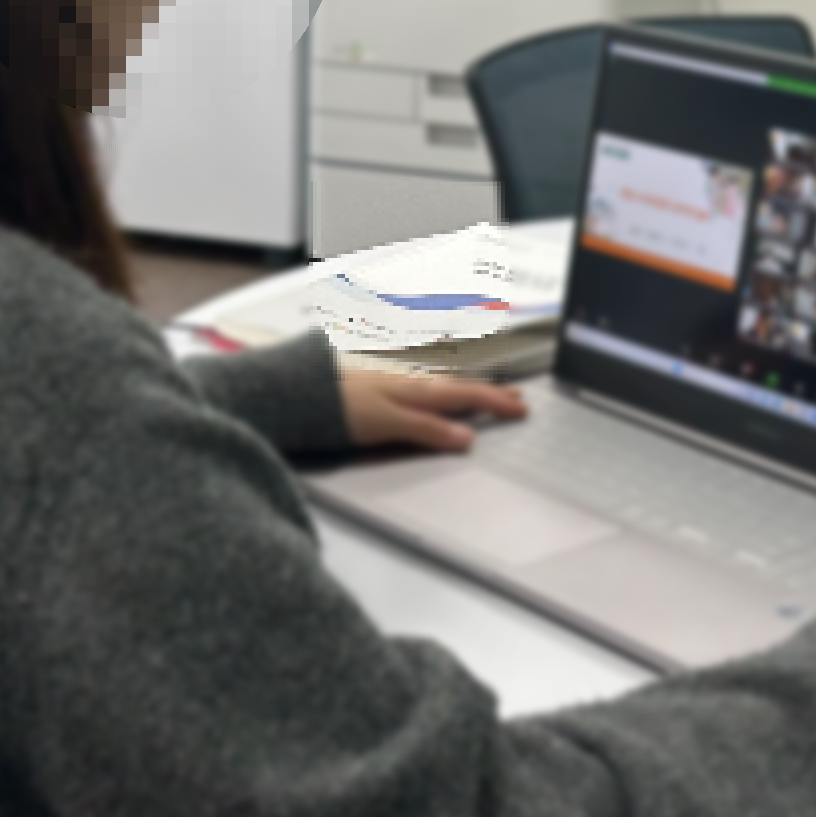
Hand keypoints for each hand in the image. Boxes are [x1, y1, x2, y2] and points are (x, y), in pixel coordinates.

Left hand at [340, 368, 528, 453]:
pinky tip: (437, 389)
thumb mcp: (388, 425)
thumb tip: (467, 438)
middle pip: (459, 386)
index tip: (521, 409)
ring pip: (442, 382)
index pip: (467, 396)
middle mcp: (410, 380)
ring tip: (486, 393)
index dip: (496, 403)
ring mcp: (394, 378)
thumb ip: (427, 430)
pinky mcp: (378, 381)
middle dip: (490, 393)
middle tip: (516, 398)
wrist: (294, 392)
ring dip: (468, 389)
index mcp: (418, 391)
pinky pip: (424, 381)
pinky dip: (443, 387)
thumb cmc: (337, 409)